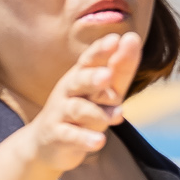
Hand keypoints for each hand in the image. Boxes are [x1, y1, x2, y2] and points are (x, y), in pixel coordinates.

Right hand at [27, 34, 141, 174]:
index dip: (101, 50)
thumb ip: (120, 67)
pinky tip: (99, 141)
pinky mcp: (57, 136)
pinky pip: (70, 136)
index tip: (116, 39)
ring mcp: (61, 114)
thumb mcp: (104, 89)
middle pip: (79, 81)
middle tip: (106, 76)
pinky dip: (84, 139)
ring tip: (119, 116)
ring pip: (77, 109)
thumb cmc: (85, 109)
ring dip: (97, 112)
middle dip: (92, 77)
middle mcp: (69, 91)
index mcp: (81, 75)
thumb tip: (132, 37)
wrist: (48, 142)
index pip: (91, 60)